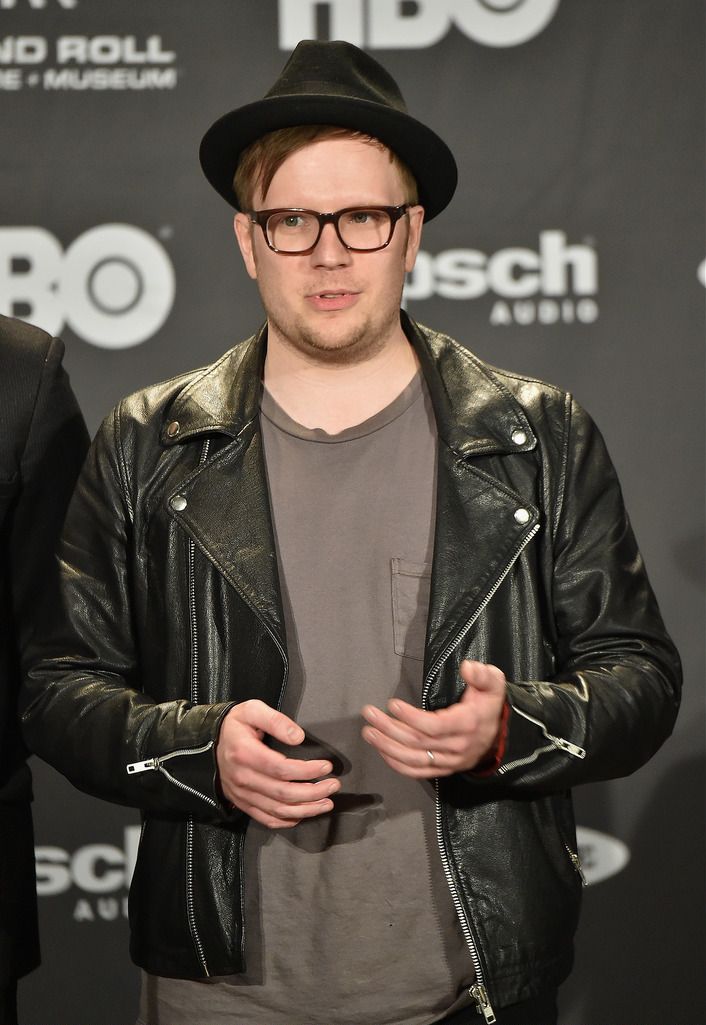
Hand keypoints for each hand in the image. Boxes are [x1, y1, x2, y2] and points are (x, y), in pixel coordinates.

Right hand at [216, 700, 339, 827]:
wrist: (206, 743)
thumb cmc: (234, 725)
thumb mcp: (252, 710)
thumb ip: (275, 720)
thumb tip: (298, 737)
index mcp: (245, 754)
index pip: (281, 769)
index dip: (307, 771)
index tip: (327, 766)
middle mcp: (243, 778)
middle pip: (283, 793)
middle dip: (313, 792)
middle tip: (334, 785)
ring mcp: (242, 794)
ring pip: (278, 810)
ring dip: (306, 809)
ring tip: (327, 803)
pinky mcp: (243, 803)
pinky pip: (266, 818)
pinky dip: (287, 820)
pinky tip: (303, 814)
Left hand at [361, 660, 506, 777]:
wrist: (498, 736)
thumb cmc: (488, 705)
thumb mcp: (493, 684)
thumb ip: (482, 675)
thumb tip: (467, 667)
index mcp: (467, 725)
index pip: (434, 726)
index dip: (411, 717)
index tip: (391, 704)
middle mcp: (457, 747)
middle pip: (417, 742)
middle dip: (389, 728)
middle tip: (369, 714)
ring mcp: (449, 762)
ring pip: (413, 759)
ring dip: (387, 747)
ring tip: (368, 732)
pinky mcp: (443, 770)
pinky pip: (417, 772)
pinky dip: (397, 764)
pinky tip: (381, 751)